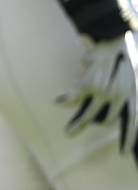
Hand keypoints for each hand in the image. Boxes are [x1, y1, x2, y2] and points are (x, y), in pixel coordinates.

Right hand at [58, 31, 137, 152]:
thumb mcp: (130, 73)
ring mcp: (103, 91)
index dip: (128, 138)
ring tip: (68, 133)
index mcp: (132, 94)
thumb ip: (124, 89)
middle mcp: (120, 96)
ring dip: (77, 125)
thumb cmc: (123, 52)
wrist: (111, 36)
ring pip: (89, 115)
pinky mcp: (88, 84)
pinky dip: (66, 100)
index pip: (133, 122)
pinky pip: (75, 98)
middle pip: (107, 120)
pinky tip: (59, 101)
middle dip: (96, 125)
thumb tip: (115, 101)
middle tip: (86, 128)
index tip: (124, 153)